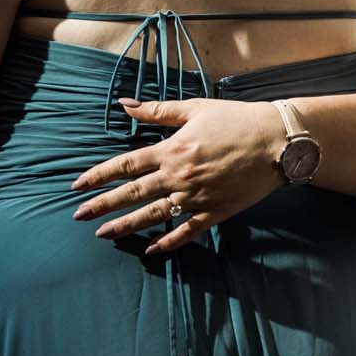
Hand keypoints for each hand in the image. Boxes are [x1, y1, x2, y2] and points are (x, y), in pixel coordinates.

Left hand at [69, 96, 284, 253]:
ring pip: (153, 215)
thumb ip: (157, 110)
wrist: (276, 142)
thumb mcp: (195, 109)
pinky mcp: (215, 212)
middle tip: (79, 215)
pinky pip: (186, 232)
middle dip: (103, 204)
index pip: (126, 165)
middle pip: (132, 193)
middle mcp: (179, 176)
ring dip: (126, 226)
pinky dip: (168, 242)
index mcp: (172, 149)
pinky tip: (151, 250)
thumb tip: (124, 105)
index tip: (78, 185)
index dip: (99, 176)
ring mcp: (196, 197)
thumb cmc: (236, 120)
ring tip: (103, 234)